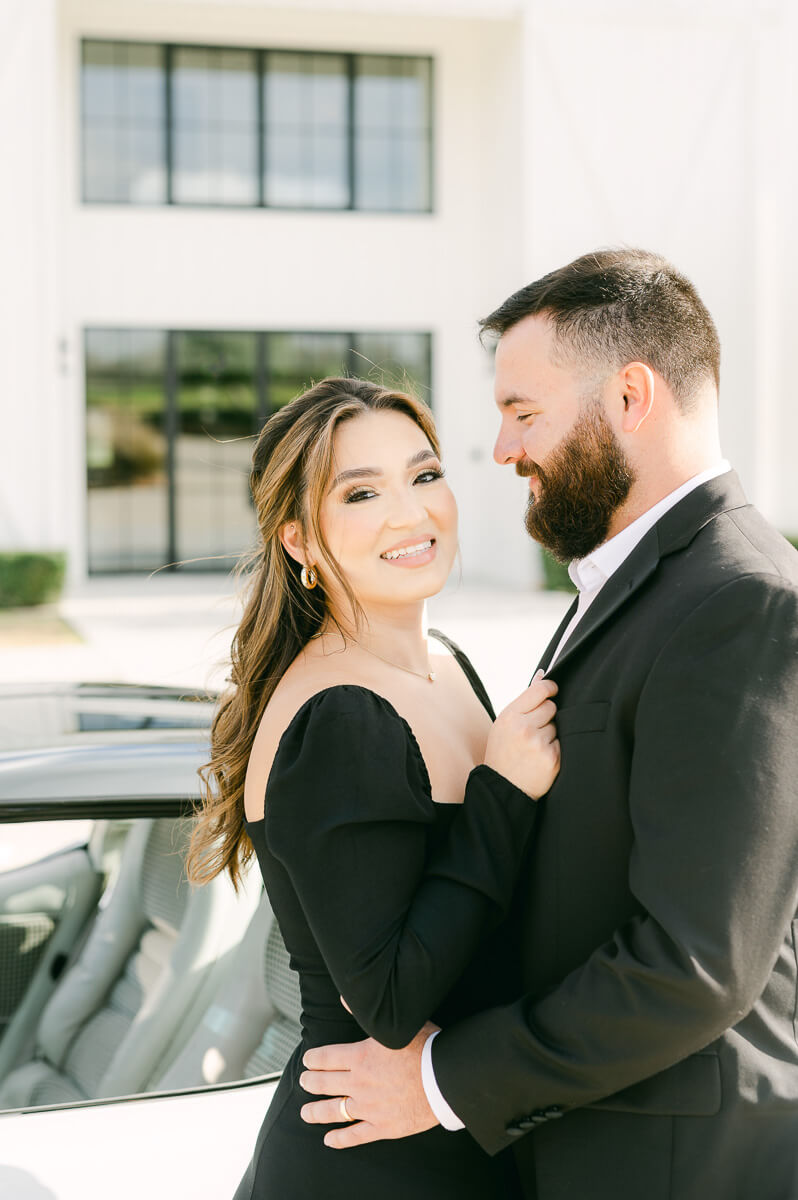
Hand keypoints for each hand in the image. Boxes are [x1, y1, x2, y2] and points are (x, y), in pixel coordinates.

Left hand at [299, 1023, 438, 1147]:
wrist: (446, 1079)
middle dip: (311, 1082)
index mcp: (360, 1056)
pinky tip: (329, 1140)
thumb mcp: (394, 1025)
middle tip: (303, 1081)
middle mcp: (359, 1083)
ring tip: (304, 1112)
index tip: (307, 1060)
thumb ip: (364, 1013)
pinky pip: (355, 1135)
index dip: (313, 1059)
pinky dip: (340, 1139)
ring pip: (334, 1111)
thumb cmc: (425, 1046)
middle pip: (325, 1083)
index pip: (326, 1058)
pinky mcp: (383, 1126)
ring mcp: (369, 1107)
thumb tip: (343, 996)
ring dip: (316, 1112)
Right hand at [484, 671, 559, 797]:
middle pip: (551, 706)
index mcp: (510, 716)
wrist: (503, 787)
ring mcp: (539, 744)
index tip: (553, 690)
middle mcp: (524, 728)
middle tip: (534, 729)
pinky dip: (555, 747)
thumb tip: (542, 674)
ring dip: (550, 733)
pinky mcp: (552, 758)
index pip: (539, 690)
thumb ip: (524, 701)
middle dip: (547, 715)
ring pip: (557, 725)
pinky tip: (541, 756)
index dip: (550, 688)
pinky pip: (562, 742)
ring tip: (534, 746)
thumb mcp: (504, 723)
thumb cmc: (503, 752)